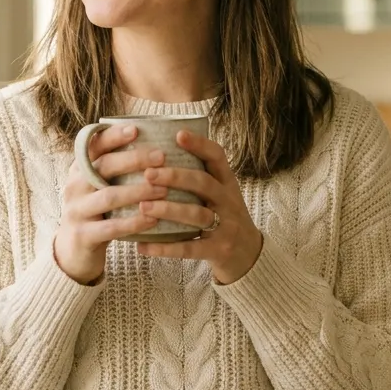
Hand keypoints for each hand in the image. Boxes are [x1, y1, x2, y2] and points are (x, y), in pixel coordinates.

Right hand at [54, 124, 168, 283]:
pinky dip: (134, 222)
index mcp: (80, 169)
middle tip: (161, 157)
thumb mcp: (99, 186)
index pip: (93, 145)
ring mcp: (76, 210)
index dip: (113, 136)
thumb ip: (116, 167)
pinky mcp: (83, 235)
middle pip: (103, 166)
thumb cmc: (97, 211)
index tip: (136, 129)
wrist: (73, 251)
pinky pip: (111, 227)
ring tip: (163, 190)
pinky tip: (153, 220)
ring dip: (138, 191)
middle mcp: (75, 186)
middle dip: (133, 159)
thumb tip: (156, 143)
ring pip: (109, 196)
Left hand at [135, 129, 262, 285]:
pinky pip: (190, 248)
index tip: (178, 134)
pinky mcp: (218, 250)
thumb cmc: (224, 217)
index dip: (200, 144)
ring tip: (142, 207)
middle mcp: (229, 201)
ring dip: (168, 210)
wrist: (248, 254)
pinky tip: (142, 245)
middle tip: (148, 174)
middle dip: (175, 177)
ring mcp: (226, 226)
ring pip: (197, 215)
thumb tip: (155, 157)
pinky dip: (165, 248)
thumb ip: (199, 177)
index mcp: (227, 182)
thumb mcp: (220, 193)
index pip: (217, 157)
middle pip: (204, 183)